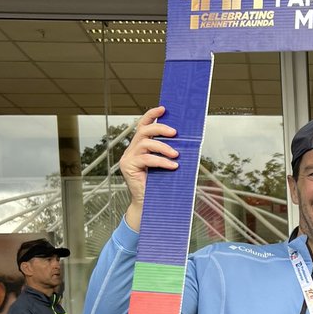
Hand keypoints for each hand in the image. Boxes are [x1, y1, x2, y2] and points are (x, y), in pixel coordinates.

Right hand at [120, 107, 178, 224]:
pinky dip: (161, 161)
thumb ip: (168, 152)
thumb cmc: (159, 184)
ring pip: (145, 143)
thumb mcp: (164, 164)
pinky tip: (172, 166)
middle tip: (175, 133)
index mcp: (139, 146)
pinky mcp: (128, 167)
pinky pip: (146, 158)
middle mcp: (132, 150)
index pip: (143, 126)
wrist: (149, 204)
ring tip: (176, 155)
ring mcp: (128, 158)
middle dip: (160, 128)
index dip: (151, 115)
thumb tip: (184, 141)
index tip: (163, 109)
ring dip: (163, 147)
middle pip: (143, 131)